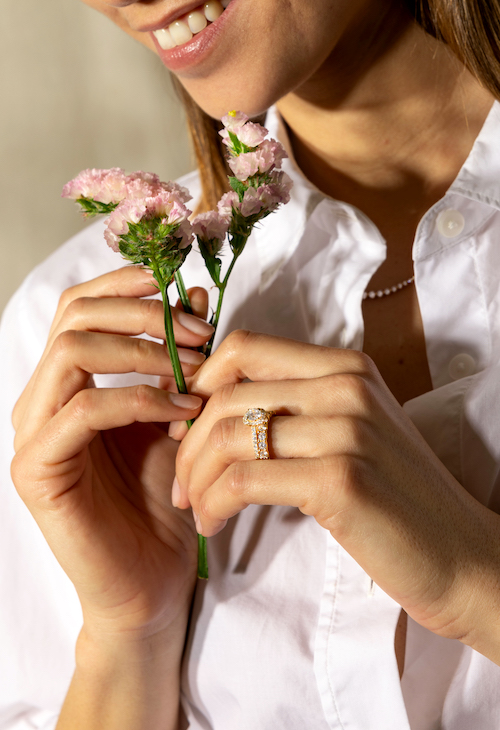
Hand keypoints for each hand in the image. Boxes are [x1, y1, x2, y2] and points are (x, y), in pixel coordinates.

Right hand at [12, 266, 213, 639]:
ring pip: (73, 352)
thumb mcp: (175, 413)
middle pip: (74, 317)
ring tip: (195, 369)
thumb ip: (177, 357)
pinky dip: (138, 399)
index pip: (78, 307)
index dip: (124, 284)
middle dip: (142, 311)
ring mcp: (33, 434)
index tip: (178, 282)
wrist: (149, 580)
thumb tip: (194, 295)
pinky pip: (83, 409)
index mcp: (66, 384)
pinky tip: (179, 410)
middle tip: (198, 331)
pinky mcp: (38, 469)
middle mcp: (40, 401)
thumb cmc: (161, 498)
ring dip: (143, 350)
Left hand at [175, 330, 499, 655]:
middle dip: (187, 442)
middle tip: (180, 482)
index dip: (200, 383)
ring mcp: (345, 429)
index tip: (186, 426)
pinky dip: (213, 503)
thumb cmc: (396, 496)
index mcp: (346, 366)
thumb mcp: (351, 431)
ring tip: (195, 508)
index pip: (244, 348)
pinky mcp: (339, 480)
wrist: (459, 554)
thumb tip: (215, 408)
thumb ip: (298, 407)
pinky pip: (243, 480)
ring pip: (229, 435)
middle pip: (228, 393)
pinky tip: (212, 524)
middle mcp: (346, 386)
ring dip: (195, 477)